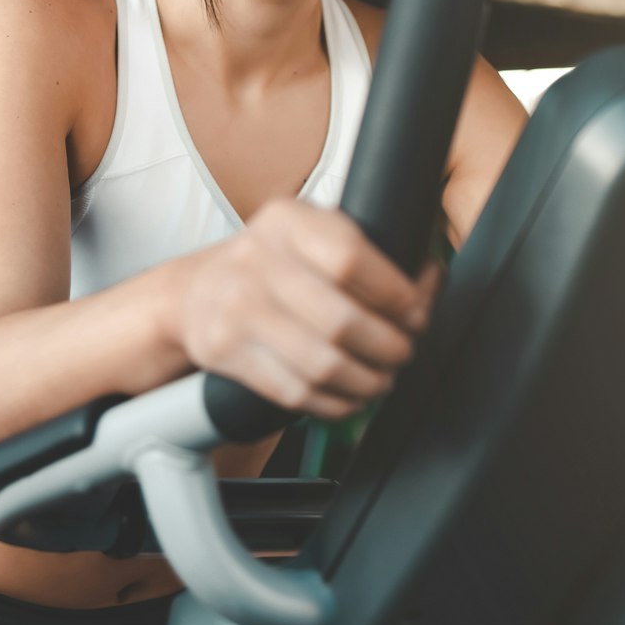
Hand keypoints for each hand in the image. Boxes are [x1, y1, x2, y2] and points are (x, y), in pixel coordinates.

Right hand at [173, 198, 440, 419]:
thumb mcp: (308, 234)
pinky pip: (293, 391)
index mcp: (287, 221)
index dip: (397, 294)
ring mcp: (236, 308)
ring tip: (381, 379)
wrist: (193, 293)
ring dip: (366, 381)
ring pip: (320, 363)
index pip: (351, 258)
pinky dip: (333, 403)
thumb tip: (432, 280)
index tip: (417, 313)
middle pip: (340, 320)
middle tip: (403, 352)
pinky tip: (349, 397)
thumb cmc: (270, 264)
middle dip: (388, 346)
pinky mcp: (224, 352)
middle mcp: (256, 260)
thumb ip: (365, 251)